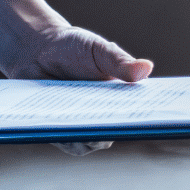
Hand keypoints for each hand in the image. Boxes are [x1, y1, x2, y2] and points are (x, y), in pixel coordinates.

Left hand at [0, 0, 151, 155]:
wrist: (37, 50)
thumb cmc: (73, 47)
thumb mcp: (99, 50)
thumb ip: (120, 62)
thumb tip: (146, 68)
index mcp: (123, 97)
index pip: (141, 111)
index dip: (148, 116)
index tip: (152, 115)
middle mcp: (106, 116)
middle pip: (118, 130)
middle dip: (118, 128)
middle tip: (115, 121)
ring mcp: (83, 126)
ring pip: (92, 141)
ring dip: (90, 136)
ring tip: (87, 125)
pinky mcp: (60, 132)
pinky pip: (66, 140)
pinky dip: (66, 135)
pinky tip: (63, 126)